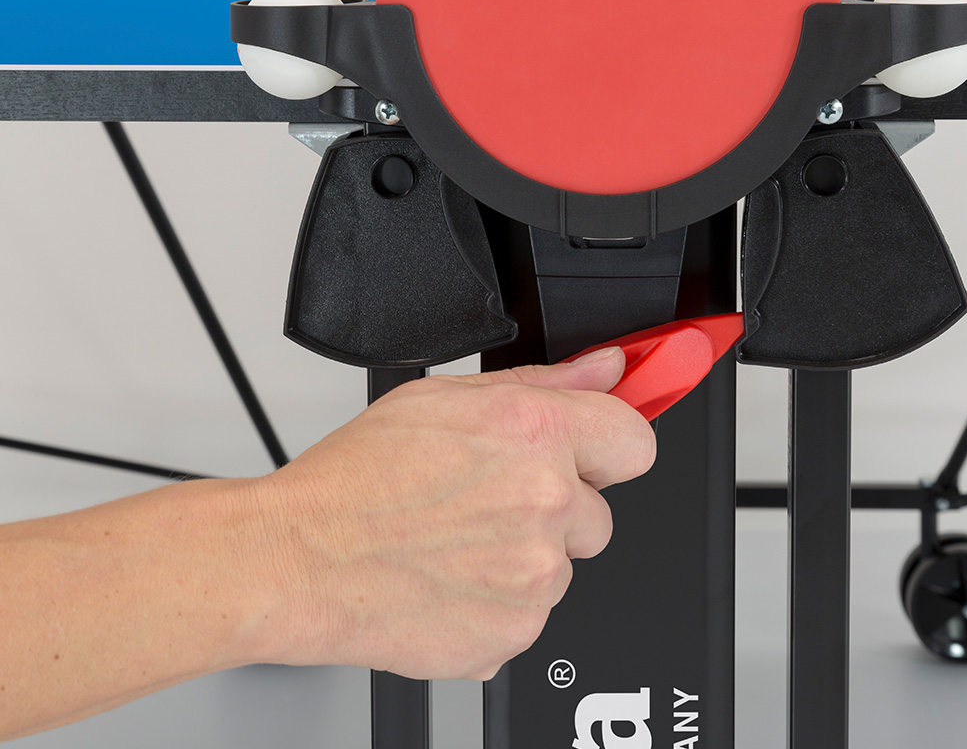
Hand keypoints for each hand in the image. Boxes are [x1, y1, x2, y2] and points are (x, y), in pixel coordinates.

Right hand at [253, 348, 655, 679]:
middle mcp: (545, 502)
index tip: (590, 457)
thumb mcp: (445, 399)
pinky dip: (499, 606)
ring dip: (525, 561)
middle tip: (490, 505)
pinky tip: (451, 580)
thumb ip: (545, 381)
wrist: (299, 560)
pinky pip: (532, 615)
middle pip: (599, 515)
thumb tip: (606, 368)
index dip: (607, 449)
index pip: (635, 442)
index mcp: (535, 433)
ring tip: (456, 544)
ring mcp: (534, 575)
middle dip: (556, 511)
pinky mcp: (515, 631)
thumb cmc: (356, 481)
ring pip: (562, 568)